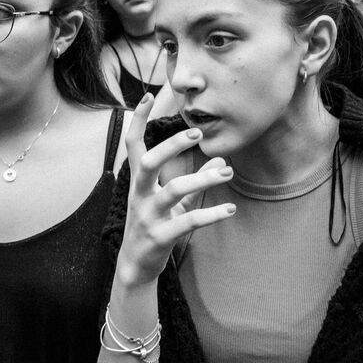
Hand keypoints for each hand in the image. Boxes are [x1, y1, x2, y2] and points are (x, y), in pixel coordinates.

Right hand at [118, 94, 235, 285]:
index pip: (133, 144)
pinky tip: (230, 209)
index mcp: (139, 182)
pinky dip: (210, 214)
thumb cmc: (155, 226)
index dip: (138, 120)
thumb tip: (221, 159)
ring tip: (227, 172)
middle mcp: (139, 195)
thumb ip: (195, 180)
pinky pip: (187, 221)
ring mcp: (147, 216)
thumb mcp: (173, 202)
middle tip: (198, 133)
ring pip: (172, 190)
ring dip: (202, 180)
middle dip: (172, 146)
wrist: (136, 266)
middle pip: (149, 162)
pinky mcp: (159, 237)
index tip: (147, 96)